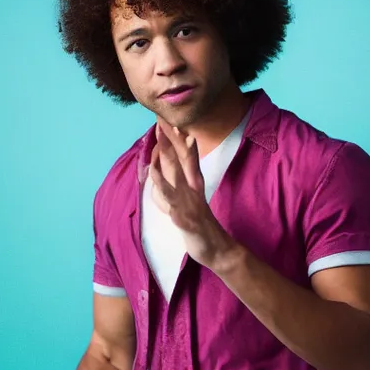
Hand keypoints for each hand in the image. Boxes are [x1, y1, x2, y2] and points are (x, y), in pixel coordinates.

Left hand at [143, 120, 236, 271]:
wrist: (216, 248)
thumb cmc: (196, 222)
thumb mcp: (181, 199)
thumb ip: (167, 183)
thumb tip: (153, 166)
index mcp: (190, 184)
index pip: (181, 157)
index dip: (173, 140)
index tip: (165, 121)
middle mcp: (191, 191)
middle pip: (178, 166)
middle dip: (170, 147)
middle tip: (164, 127)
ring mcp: (190, 208)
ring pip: (174, 191)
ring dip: (164, 180)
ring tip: (153, 169)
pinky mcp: (190, 226)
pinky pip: (182, 220)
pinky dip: (177, 215)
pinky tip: (174, 213)